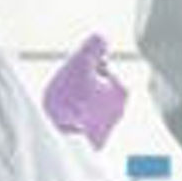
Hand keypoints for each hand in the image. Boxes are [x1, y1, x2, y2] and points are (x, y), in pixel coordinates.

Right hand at [42, 33, 128, 150]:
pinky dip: (71, 118)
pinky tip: (62, 121)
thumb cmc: (70, 104)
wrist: (60, 144)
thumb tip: (102, 36)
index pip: (100, 65)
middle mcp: (119, 110)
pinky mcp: (93, 142)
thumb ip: (93, 46)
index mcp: (121, 90)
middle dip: (78, 86)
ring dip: (73, 103)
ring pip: (86, 104)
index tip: (73, 76)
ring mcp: (106, 128)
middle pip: (93, 86)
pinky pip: (80, 121)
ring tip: (62, 108)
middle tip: (66, 92)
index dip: (81, 66)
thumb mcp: (81, 64)